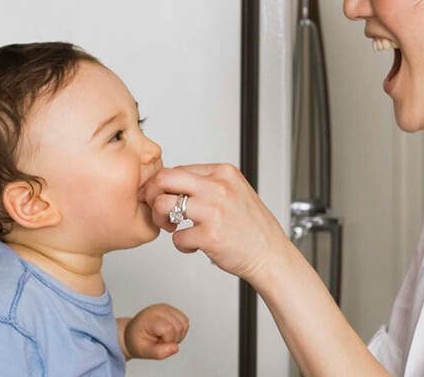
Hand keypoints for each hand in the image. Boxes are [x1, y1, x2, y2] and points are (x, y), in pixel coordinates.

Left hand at [122, 304, 188, 360]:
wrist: (132, 332)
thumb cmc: (136, 340)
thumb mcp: (143, 351)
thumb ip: (158, 352)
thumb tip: (175, 348)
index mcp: (150, 317)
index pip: (169, 329)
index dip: (166, 341)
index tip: (156, 343)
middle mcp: (159, 309)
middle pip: (179, 326)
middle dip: (173, 339)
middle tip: (160, 341)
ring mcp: (167, 308)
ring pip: (185, 324)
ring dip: (178, 335)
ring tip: (165, 337)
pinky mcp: (172, 310)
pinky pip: (185, 321)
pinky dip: (180, 330)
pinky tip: (170, 333)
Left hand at [139, 163, 295, 286]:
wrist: (271, 254)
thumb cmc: (253, 227)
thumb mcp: (235, 191)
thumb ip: (208, 183)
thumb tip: (174, 183)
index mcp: (223, 173)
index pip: (178, 169)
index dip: (164, 186)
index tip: (162, 197)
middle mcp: (218, 188)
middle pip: (164, 178)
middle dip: (152, 194)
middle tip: (157, 208)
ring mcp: (213, 211)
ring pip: (163, 205)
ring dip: (161, 219)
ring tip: (173, 227)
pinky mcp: (209, 236)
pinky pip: (176, 238)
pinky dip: (181, 244)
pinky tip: (194, 245)